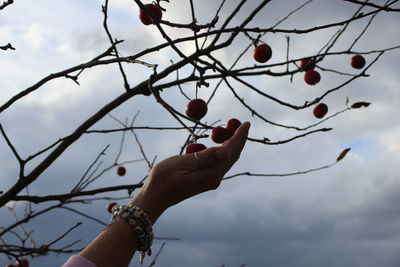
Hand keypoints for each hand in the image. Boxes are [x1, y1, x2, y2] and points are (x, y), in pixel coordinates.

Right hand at [130, 121, 250, 222]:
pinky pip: (219, 163)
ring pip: (227, 159)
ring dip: (231, 144)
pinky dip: (222, 150)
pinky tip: (219, 143)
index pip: (231, 151)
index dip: (240, 136)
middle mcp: (215, 178)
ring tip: (233, 129)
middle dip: (239, 138)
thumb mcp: (183, 163)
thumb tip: (225, 151)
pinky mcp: (205, 180)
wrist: (155, 197)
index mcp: (212, 173)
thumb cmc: (164, 178)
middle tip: (241, 123)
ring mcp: (211, 180)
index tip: (247, 123)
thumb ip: (205, 157)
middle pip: (233, 155)